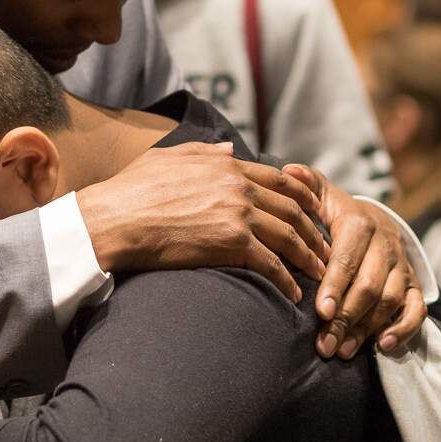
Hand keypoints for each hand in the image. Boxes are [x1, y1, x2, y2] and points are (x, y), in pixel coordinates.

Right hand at [76, 142, 329, 303]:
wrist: (115, 219)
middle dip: (314, 230)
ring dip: (309, 256)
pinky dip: (286, 279)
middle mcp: (239, 187)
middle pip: (292, 209)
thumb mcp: (167, 157)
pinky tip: (291, 292)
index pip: (278, 179)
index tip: (314, 212)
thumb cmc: (132, 189)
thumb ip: (204, 151)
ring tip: (319, 273)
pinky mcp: (232, 243)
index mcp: (225, 165)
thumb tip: (230, 149)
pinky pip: (271, 263)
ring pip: (289, 236)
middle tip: (326, 247)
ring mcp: (238, 214)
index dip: (302, 196)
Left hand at [282, 164, 426, 358]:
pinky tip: (382, 346)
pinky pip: (416, 310)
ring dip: (366, 328)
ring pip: (389, 301)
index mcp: (360, 224)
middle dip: (345, 316)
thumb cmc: (338, 214)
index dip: (334, 284)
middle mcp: (386, 246)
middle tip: (324, 343)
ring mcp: (402, 267)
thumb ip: (306, 184)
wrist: (375, 221)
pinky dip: (403, 329)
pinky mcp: (413, 285)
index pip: (348, 258)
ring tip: (342, 350)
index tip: (319, 310)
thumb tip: (288, 171)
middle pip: (369, 286)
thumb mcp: (322, 195)